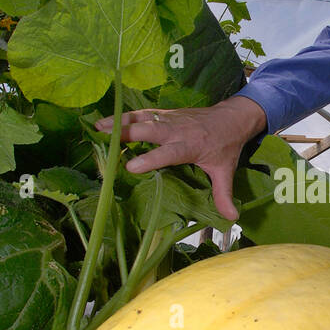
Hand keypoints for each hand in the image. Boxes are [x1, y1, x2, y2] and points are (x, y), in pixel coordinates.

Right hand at [94, 95, 266, 221]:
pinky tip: (106, 121)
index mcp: (192, 145)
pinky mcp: (165, 113)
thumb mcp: (225, 170)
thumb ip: (224, 194)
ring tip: (97, 127)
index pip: (169, 152)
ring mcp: (170, 119)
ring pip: (143, 118)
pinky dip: (125, 116)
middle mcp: (178, 130)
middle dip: (128, 133)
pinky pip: (143, 113)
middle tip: (104, 138)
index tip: (131, 167)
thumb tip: (231, 217)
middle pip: (150, 129)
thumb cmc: (226, 146)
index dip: (151, 159)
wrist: (232, 118)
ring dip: (120, 121)